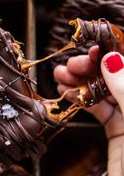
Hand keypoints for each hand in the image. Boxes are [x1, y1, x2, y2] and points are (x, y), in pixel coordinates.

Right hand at [54, 46, 123, 175]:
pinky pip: (96, 107)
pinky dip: (79, 98)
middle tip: (70, 64)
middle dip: (90, 67)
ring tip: (59, 74)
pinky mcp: (115, 127)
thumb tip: (110, 58)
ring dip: (79, 81)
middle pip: (113, 74)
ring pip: (101, 90)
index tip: (93, 48)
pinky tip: (65, 90)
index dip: (111, 52)